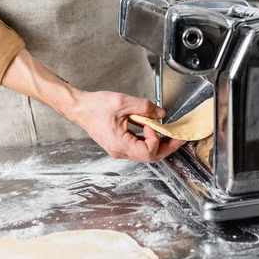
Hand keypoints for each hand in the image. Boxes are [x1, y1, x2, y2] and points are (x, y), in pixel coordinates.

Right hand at [68, 91, 185, 162]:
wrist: (79, 108)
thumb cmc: (94, 106)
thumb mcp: (122, 102)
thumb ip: (144, 107)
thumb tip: (161, 114)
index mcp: (120, 144)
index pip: (148, 152)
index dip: (156, 139)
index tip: (153, 124)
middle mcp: (119, 151)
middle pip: (150, 157)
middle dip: (167, 147)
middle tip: (179, 138)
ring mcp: (119, 149)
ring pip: (145, 154)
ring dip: (159, 144)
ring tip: (170, 134)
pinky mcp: (118, 144)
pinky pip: (138, 147)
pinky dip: (148, 140)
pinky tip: (153, 130)